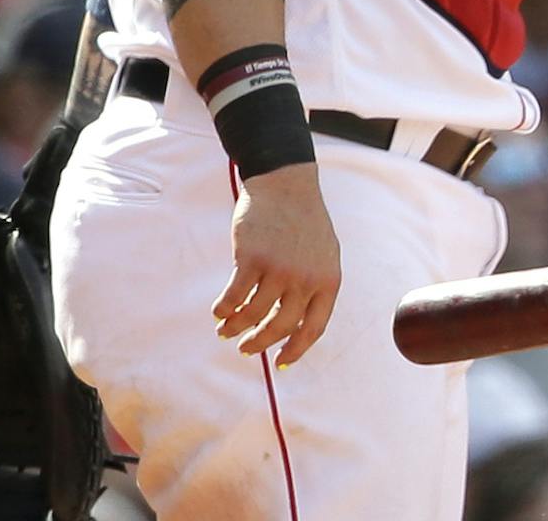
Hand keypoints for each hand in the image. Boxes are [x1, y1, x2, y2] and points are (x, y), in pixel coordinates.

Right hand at [215, 163, 341, 365]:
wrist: (286, 186)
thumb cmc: (304, 224)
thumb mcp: (324, 255)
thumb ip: (314, 287)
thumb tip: (295, 328)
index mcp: (328, 280)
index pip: (314, 328)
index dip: (295, 350)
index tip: (279, 362)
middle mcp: (306, 278)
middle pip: (280, 327)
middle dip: (259, 343)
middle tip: (245, 349)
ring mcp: (279, 269)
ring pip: (252, 315)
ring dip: (235, 328)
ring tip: (225, 330)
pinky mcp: (252, 259)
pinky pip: (233, 297)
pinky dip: (223, 310)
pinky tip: (219, 312)